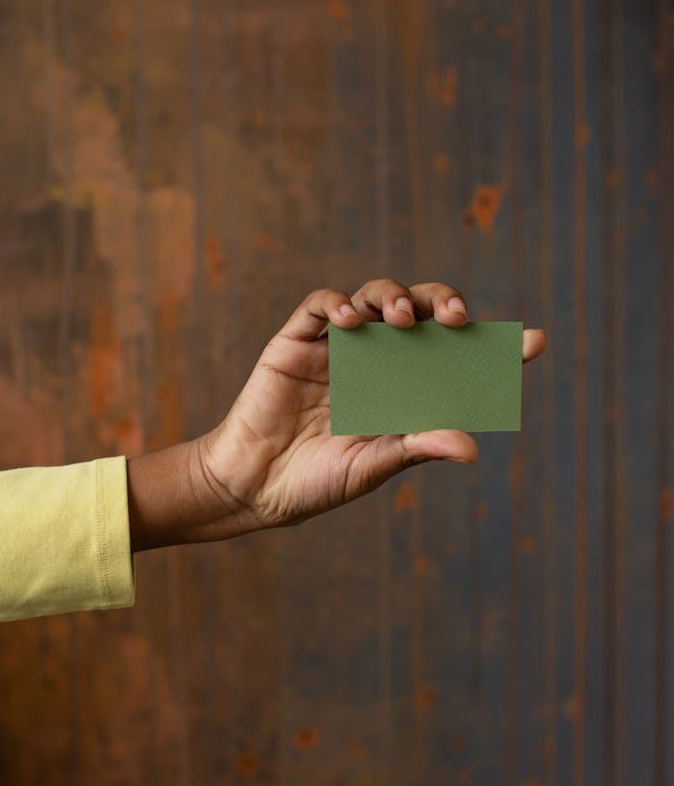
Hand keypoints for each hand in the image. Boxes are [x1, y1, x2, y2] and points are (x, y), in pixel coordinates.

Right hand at [187, 279, 545, 539]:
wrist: (251, 487)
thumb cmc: (315, 483)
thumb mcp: (373, 466)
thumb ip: (417, 446)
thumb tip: (472, 445)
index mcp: (405, 392)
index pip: (456, 359)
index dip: (494, 348)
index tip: (534, 343)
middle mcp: (379, 362)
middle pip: (422, 312)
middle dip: (444, 303)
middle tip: (456, 319)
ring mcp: (339, 348)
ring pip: (377, 298)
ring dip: (396, 298)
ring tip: (402, 318)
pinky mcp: (298, 341)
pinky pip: (322, 305)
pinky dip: (339, 305)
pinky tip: (351, 324)